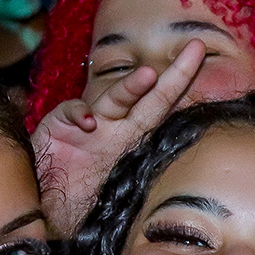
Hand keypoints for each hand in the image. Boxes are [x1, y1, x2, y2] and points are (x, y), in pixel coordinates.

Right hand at [31, 39, 205, 233]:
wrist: (45, 205)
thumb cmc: (83, 202)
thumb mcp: (122, 197)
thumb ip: (145, 186)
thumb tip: (183, 197)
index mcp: (136, 143)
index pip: (168, 115)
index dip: (187, 92)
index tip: (209, 68)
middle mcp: (118, 129)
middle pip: (152, 98)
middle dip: (175, 73)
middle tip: (196, 49)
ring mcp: (91, 125)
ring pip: (115, 99)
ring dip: (131, 87)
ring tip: (148, 76)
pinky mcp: (60, 124)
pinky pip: (75, 112)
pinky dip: (81, 114)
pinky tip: (88, 124)